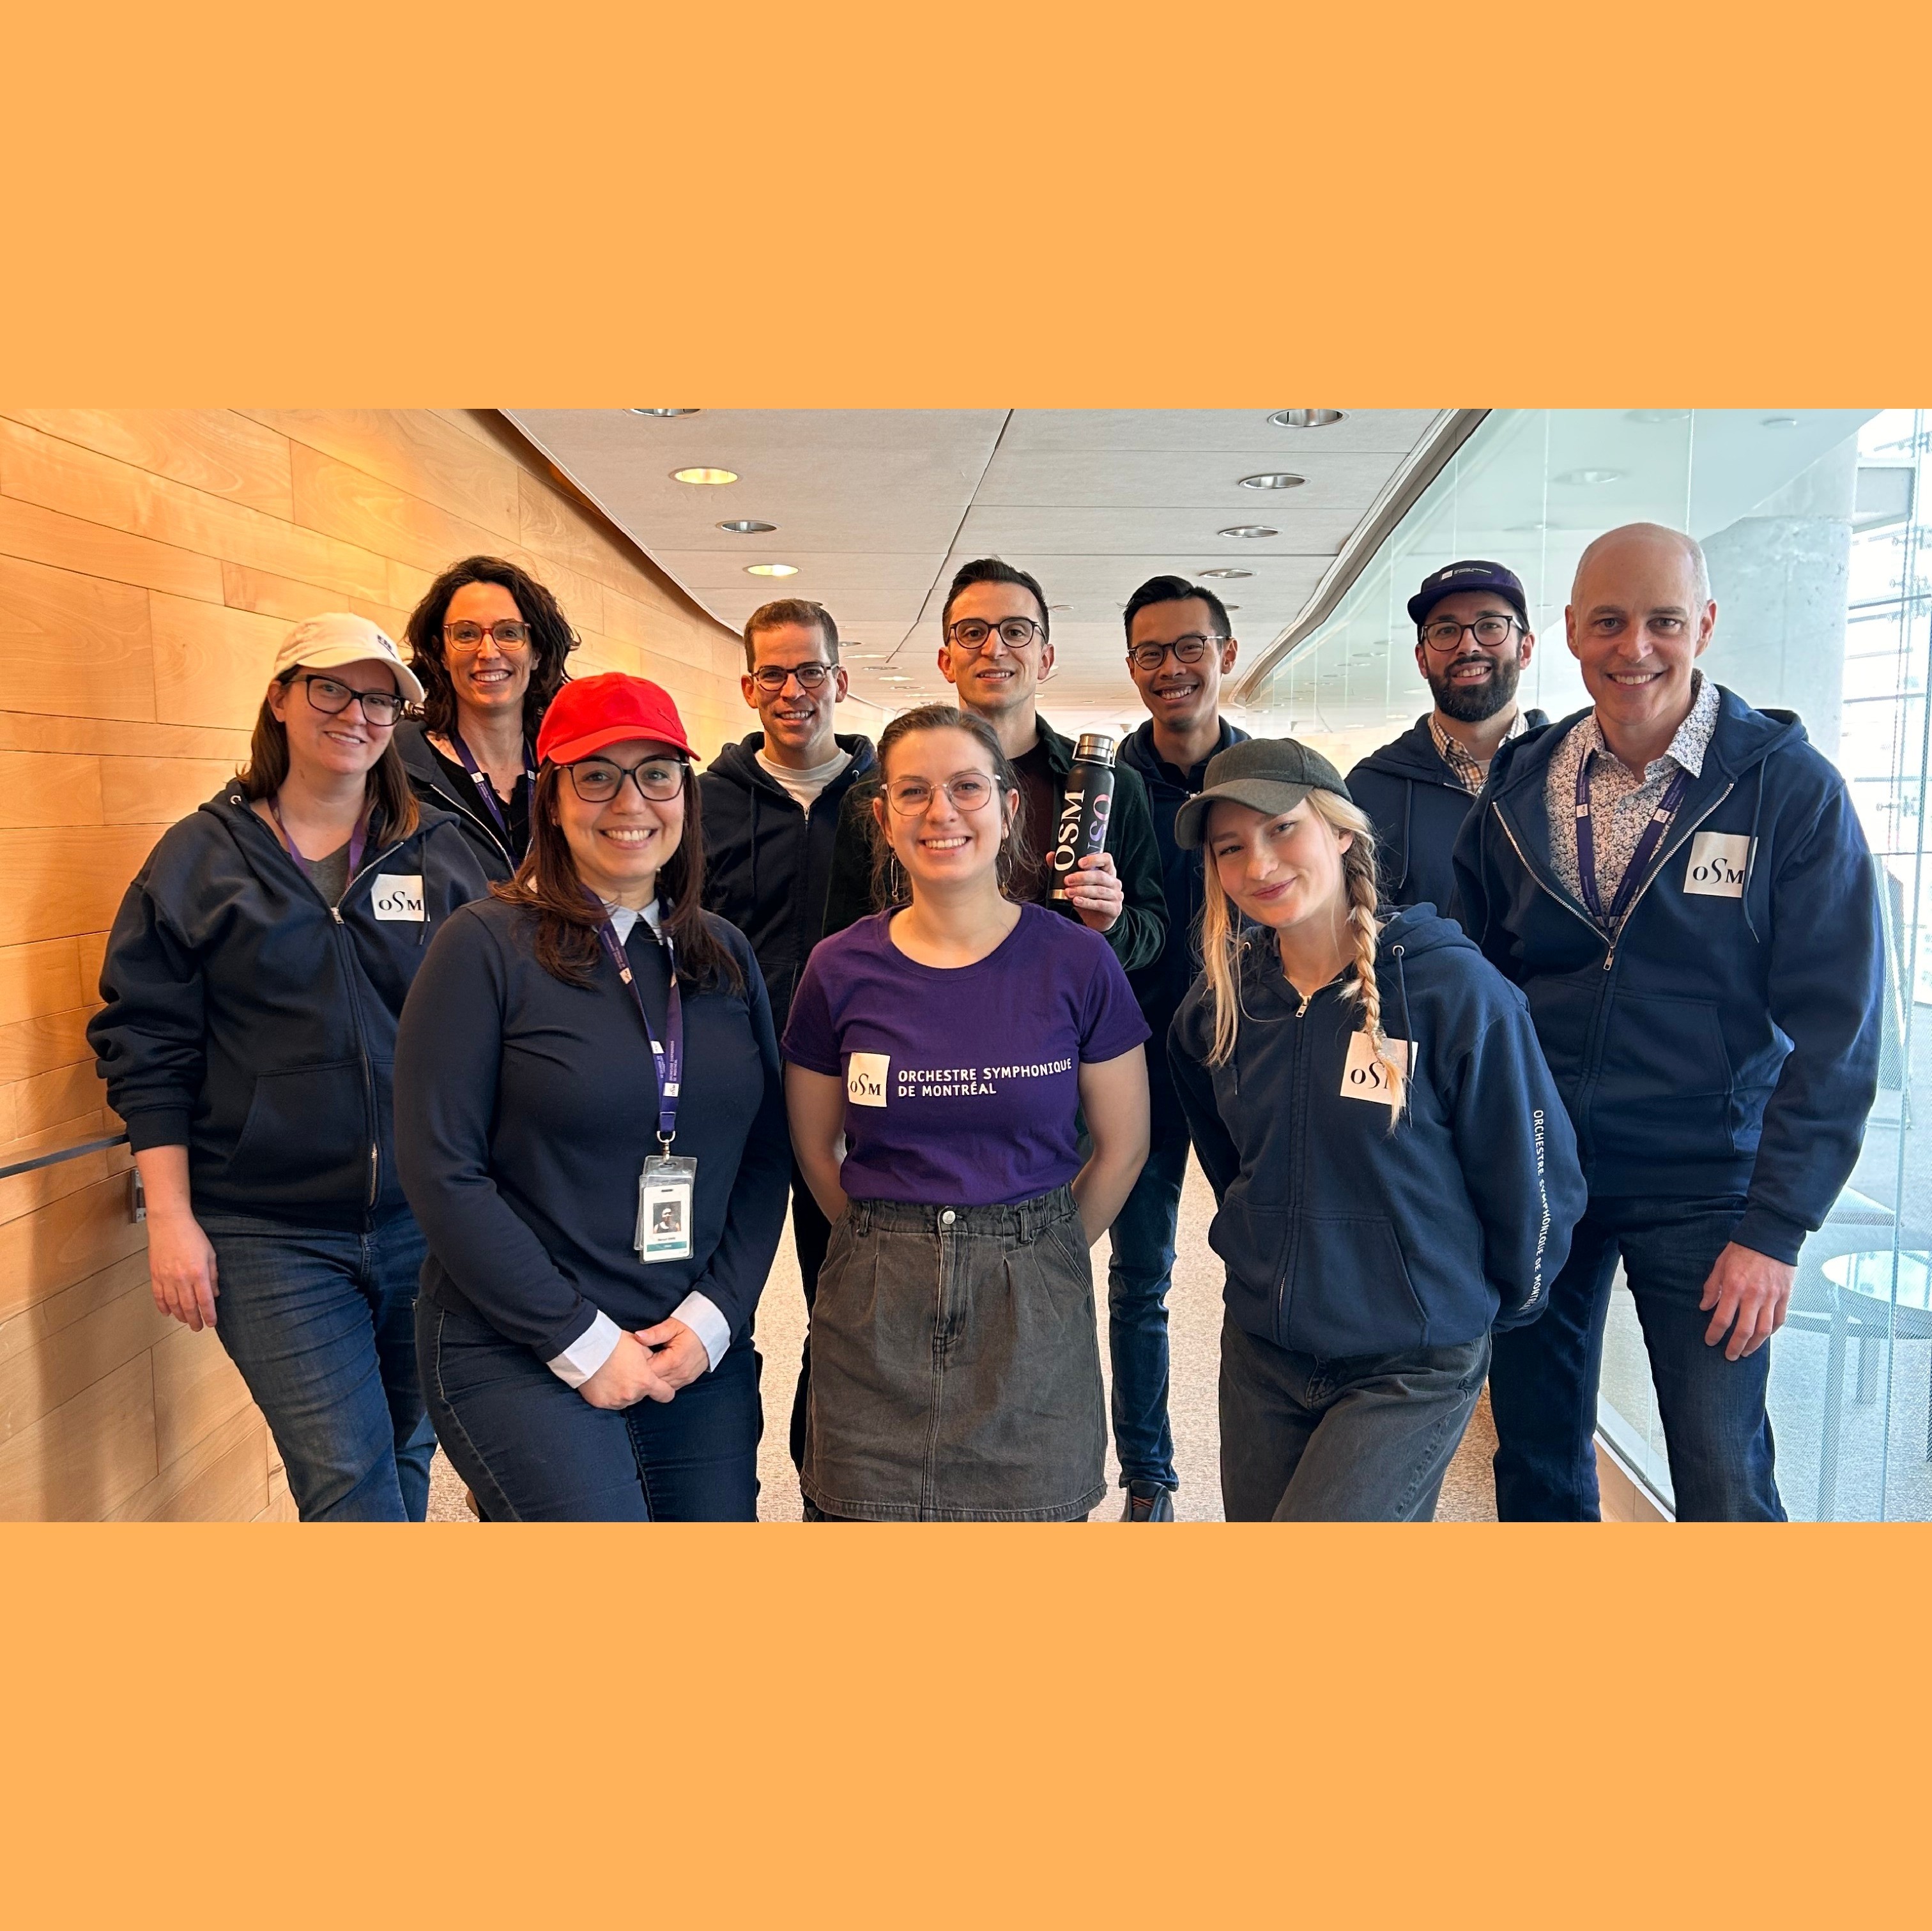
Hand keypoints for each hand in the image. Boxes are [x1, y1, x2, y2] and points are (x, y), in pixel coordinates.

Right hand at [147, 1209, 218, 1330]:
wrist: (169, 1224)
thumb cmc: (193, 1236)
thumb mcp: (210, 1254)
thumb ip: (213, 1275)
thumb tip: (215, 1293)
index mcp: (198, 1274)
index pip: (205, 1301)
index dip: (209, 1314)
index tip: (212, 1323)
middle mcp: (182, 1279)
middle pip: (188, 1307)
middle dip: (194, 1320)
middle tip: (198, 1327)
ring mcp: (166, 1278)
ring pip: (173, 1304)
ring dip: (180, 1315)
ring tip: (185, 1321)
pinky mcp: (155, 1275)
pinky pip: (158, 1296)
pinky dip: (163, 1307)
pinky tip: (168, 1313)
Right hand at [579, 1331, 674, 1408]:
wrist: (586, 1348)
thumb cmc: (615, 1343)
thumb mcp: (640, 1346)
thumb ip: (651, 1360)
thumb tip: (655, 1365)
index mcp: (645, 1381)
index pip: (666, 1395)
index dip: (665, 1390)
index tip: (661, 1386)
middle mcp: (632, 1395)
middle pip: (642, 1396)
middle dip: (639, 1386)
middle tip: (628, 1372)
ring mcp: (615, 1401)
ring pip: (627, 1400)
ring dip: (624, 1391)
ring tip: (614, 1375)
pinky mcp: (600, 1403)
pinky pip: (610, 1402)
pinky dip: (610, 1394)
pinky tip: (604, 1381)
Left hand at [634, 1316, 710, 1391]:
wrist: (713, 1330)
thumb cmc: (693, 1326)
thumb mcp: (673, 1325)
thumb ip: (655, 1333)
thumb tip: (638, 1336)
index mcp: (673, 1361)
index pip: (647, 1371)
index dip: (638, 1363)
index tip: (634, 1354)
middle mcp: (679, 1374)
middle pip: (653, 1381)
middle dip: (644, 1372)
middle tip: (639, 1359)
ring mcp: (684, 1379)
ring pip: (660, 1386)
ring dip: (653, 1377)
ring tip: (650, 1362)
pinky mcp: (687, 1380)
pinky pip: (670, 1386)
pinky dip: (662, 1379)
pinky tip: (660, 1368)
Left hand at [1063, 852, 1123, 933]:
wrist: (1097, 921)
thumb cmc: (1088, 898)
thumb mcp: (1078, 884)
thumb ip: (1065, 869)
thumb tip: (1051, 856)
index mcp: (1107, 871)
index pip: (1106, 859)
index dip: (1094, 859)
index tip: (1080, 862)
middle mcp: (1114, 882)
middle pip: (1100, 876)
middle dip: (1082, 877)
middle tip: (1067, 880)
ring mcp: (1116, 896)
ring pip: (1099, 890)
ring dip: (1082, 890)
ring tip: (1068, 892)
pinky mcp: (1115, 909)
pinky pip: (1100, 904)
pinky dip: (1087, 903)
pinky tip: (1076, 902)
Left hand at [1698, 1241, 1795, 1359]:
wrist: (1771, 1235)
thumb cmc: (1743, 1248)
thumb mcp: (1720, 1264)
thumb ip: (1712, 1287)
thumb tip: (1704, 1307)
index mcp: (1734, 1287)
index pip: (1722, 1318)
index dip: (1715, 1333)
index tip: (1710, 1341)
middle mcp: (1754, 1295)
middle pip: (1745, 1330)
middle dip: (1735, 1346)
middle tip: (1729, 1356)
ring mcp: (1772, 1297)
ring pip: (1764, 1330)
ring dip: (1754, 1344)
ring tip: (1746, 1351)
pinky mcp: (1785, 1296)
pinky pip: (1779, 1320)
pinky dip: (1771, 1331)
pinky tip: (1764, 1336)